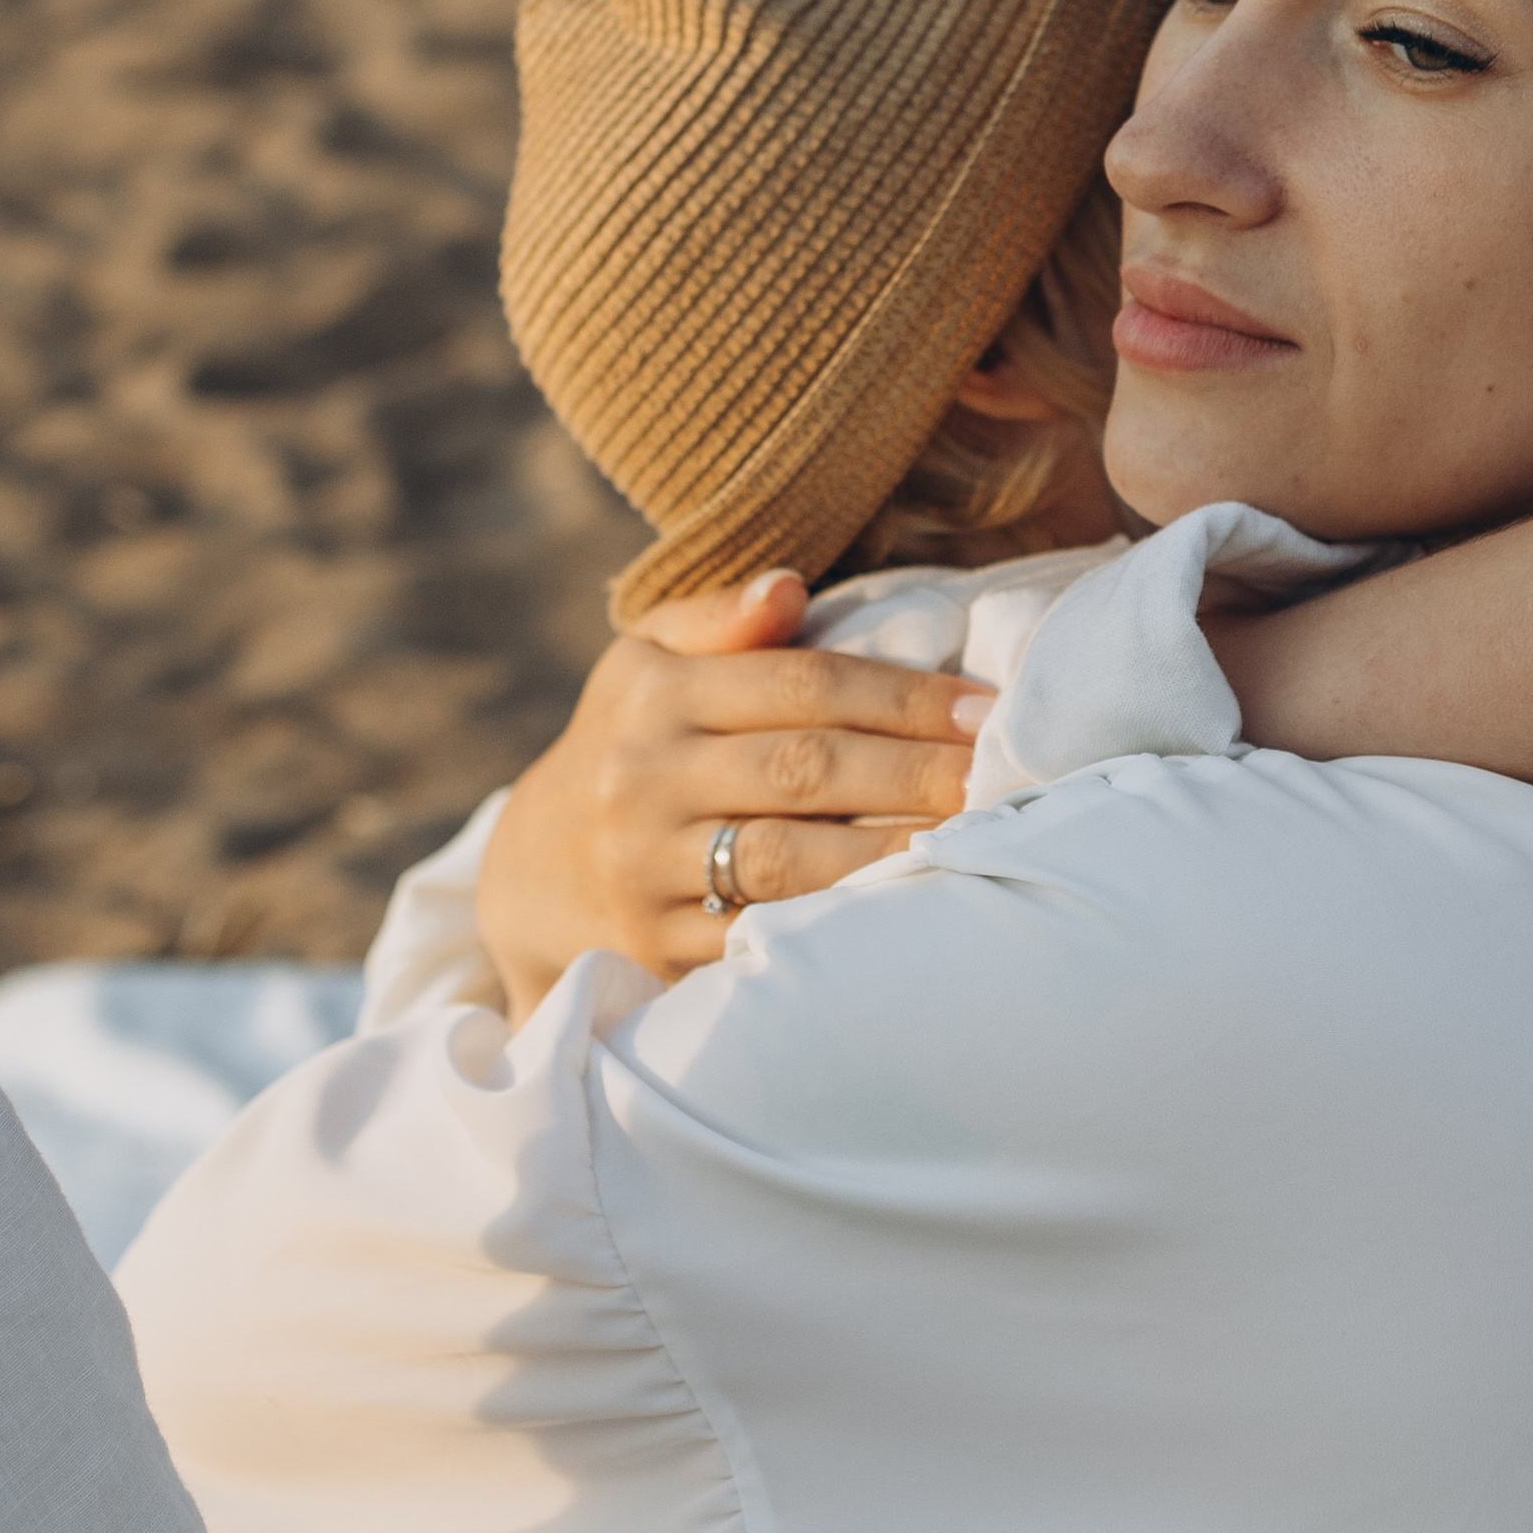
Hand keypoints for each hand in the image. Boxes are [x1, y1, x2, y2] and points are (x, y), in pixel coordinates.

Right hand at [477, 574, 994, 1022]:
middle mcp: (642, 778)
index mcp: (654, 694)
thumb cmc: (629, 743)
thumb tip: (789, 586)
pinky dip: (838, 924)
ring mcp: (645, 867)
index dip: (902, 696)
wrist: (531, 875)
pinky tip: (906, 910)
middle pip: (805, 769)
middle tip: (1001, 776)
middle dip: (915, 773)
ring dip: (889, 851)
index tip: (987, 710)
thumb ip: (719, 618)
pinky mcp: (656, 945)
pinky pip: (764, 933)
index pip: (801, 684)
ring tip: (972, 839)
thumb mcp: (648, 661)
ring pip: (787, 859)